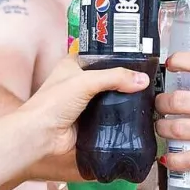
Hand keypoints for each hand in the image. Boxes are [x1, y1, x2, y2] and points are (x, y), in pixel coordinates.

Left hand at [21, 57, 150, 173]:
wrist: (42, 135)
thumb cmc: (52, 103)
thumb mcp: (85, 81)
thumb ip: (115, 78)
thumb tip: (142, 79)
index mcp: (73, 65)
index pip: (100, 54)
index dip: (117, 55)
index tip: (139, 56)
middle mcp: (79, 81)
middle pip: (108, 76)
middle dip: (124, 78)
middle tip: (147, 77)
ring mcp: (85, 102)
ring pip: (110, 96)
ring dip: (123, 97)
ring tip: (147, 94)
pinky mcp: (90, 120)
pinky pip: (110, 114)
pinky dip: (120, 114)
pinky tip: (135, 113)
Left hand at [158, 53, 189, 178]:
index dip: (178, 60)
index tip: (169, 64)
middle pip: (177, 99)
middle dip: (160, 104)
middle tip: (160, 107)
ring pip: (177, 128)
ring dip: (162, 130)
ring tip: (162, 130)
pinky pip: (189, 158)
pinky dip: (174, 160)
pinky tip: (168, 159)